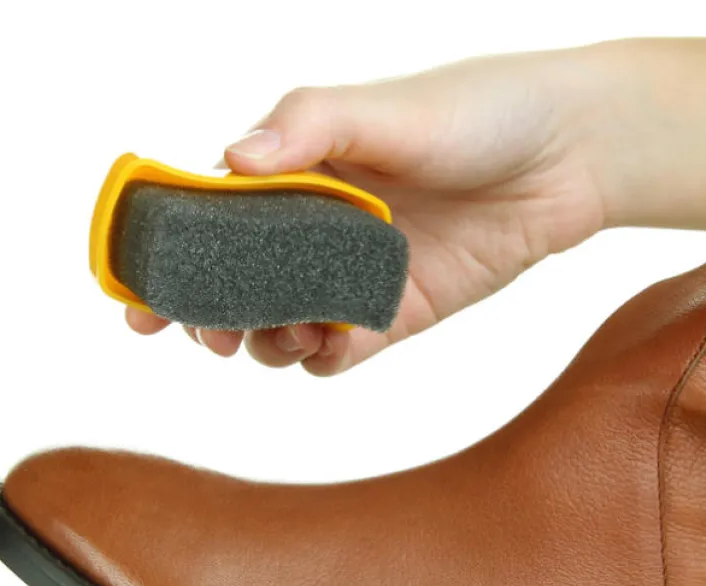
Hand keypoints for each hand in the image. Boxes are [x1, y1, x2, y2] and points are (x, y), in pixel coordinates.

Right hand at [126, 49, 610, 374]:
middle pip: (236, 286)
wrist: (568, 154)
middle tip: (212, 334)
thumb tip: (229, 158)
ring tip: (281, 335)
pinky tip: (330, 347)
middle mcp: (318, 224)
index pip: (208, 220)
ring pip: (284, 325)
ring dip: (268, 341)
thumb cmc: (475, 111)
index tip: (137, 300)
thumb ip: (306, 126)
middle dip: (211, 316)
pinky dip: (327, 356)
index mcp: (295, 169)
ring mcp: (357, 272)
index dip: (167, 262)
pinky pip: (346, 348)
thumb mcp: (384, 109)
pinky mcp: (402, 309)